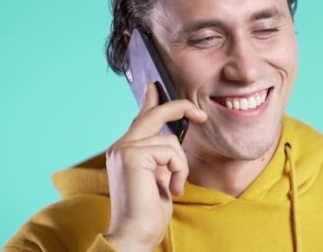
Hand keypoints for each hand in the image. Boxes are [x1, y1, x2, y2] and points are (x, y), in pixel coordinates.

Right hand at [104, 83, 206, 250]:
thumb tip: (170, 139)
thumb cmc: (148, 212)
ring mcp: (124, 148)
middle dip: (180, 108)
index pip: (141, 119)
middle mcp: (121, 146)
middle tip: (201, 115)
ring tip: (175, 186)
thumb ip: (160, 157)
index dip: (151, 101)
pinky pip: (171, 151)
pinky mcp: (132, 154)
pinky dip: (179, 169)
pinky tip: (172, 188)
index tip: (155, 87)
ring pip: (170, 140)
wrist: (134, 235)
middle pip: (154, 114)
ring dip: (181, 165)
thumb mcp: (159, 177)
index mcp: (126, 150)